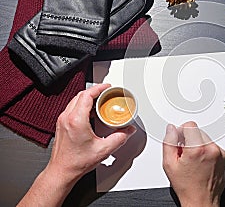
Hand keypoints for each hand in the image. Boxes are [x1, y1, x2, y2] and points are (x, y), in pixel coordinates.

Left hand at [17, 84, 135, 206]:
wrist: (62, 171)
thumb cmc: (76, 162)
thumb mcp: (104, 150)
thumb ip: (120, 138)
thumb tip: (128, 131)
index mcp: (76, 120)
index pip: (87, 95)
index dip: (99, 88)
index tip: (107, 87)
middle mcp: (67, 118)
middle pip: (81, 95)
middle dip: (95, 91)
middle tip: (106, 93)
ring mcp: (62, 120)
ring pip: (75, 100)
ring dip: (88, 98)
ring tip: (100, 101)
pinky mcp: (61, 124)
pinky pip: (72, 108)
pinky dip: (82, 105)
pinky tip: (91, 112)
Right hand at [162, 121, 224, 206]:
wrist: (201, 201)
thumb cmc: (186, 186)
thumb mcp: (169, 164)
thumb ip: (169, 142)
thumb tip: (171, 129)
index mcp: (197, 149)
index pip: (190, 125)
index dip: (181, 132)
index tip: (180, 141)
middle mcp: (212, 149)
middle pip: (199, 131)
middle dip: (190, 140)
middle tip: (186, 155)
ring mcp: (221, 154)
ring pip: (207, 139)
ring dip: (200, 146)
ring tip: (195, 161)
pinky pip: (215, 147)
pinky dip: (209, 152)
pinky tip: (203, 164)